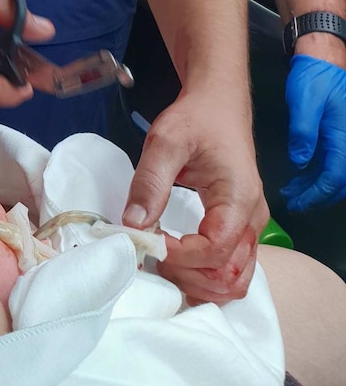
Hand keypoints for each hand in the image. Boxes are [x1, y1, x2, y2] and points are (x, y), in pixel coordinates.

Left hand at [122, 89, 267, 304]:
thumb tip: (132, 225)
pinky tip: (178, 263)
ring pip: (235, 279)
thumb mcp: (166, 140)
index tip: (148, 241)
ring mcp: (251, 226)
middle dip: (187, 275)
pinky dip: (207, 277)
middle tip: (151, 255)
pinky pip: (232, 267)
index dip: (180, 256)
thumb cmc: (196, 118)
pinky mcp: (241, 227)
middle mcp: (253, 219)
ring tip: (163, 262)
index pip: (215, 250)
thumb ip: (150, 182)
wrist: (218, 103)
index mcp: (238, 198)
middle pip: (229, 275)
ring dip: (198, 283)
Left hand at [281, 54, 345, 210]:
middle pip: (338, 181)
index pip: (333, 177)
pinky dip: (322, 171)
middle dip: (317, 194)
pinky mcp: (341, 134)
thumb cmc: (316, 76)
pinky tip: (305, 171)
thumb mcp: (304, 102)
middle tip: (294, 200)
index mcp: (343, 137)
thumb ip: (304, 133)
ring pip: (338, 172)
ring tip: (295, 189)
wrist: (325, 58)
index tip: (297, 201)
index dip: (315, 193)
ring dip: (319, 184)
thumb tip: (300, 161)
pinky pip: (336, 161)